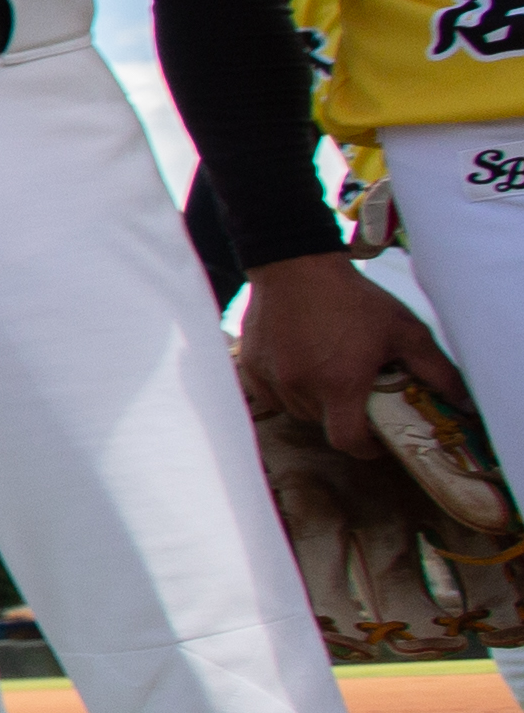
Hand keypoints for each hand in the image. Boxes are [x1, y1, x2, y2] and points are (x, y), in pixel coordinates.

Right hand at [239, 251, 455, 454]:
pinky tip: (300, 365)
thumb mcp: (404, 329)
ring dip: (314, 401)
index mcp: (340, 384)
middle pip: (322, 423)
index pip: (347, 441)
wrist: (295, 265)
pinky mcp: (251, 365)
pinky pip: (270, 394)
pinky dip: (288, 389)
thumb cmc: (352, 297)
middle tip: (356, 391)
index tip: (374, 439)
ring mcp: (272, 377)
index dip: (363, 447)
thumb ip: (435, 369)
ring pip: (297, 409)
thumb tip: (462, 399)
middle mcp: (302, 387)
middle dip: (342, 415)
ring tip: (328, 372)